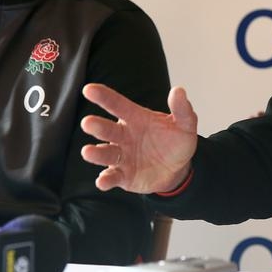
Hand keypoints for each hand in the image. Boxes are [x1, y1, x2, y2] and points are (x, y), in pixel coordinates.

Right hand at [80, 83, 197, 193]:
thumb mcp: (185, 124)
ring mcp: (122, 156)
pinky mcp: (123, 175)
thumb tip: (178, 91)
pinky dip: (106, 179)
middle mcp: (124, 136)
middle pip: (108, 129)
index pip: (117, 105)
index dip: (104, 97)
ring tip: (87, 151)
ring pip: (106, 153)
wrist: (179, 169)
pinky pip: (112, 177)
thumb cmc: (176, 141)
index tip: (89, 89)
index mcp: (136, 118)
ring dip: (96, 153)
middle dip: (97, 126)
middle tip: (87, 122)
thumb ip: (182, 108)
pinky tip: (102, 181)